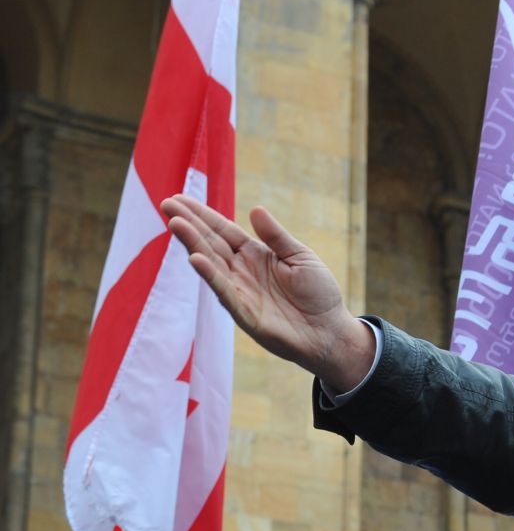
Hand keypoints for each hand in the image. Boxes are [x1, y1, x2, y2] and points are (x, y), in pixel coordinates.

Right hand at [163, 197, 374, 391]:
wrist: (331, 332)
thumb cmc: (318, 294)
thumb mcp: (300, 257)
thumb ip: (276, 236)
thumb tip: (255, 209)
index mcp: (255, 254)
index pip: (223, 231)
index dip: (203, 215)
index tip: (179, 199)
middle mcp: (242, 271)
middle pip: (211, 244)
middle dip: (189, 224)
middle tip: (166, 204)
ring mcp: (241, 291)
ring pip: (212, 265)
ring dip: (193, 245)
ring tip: (176, 224)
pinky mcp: (245, 313)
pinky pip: (225, 292)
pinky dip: (210, 276)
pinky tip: (195, 260)